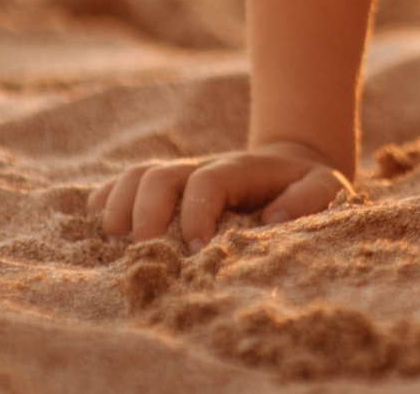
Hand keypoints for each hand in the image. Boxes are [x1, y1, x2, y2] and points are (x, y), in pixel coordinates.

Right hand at [86, 139, 349, 252]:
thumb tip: (273, 220)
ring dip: (119, 206)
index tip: (198, 251)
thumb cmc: (307, 186)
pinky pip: (125, 184)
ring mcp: (180, 176)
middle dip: (146, 214)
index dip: (197, 214)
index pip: (207, 182)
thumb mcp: (327, 186)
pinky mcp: (166, 189)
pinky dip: (106, 198)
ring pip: (137, 176)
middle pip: (160, 176)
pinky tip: (93, 221)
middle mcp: (202, 168)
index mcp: (239, 170)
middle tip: (145, 254)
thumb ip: (309, 198)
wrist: (291, 166)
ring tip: (114, 245)